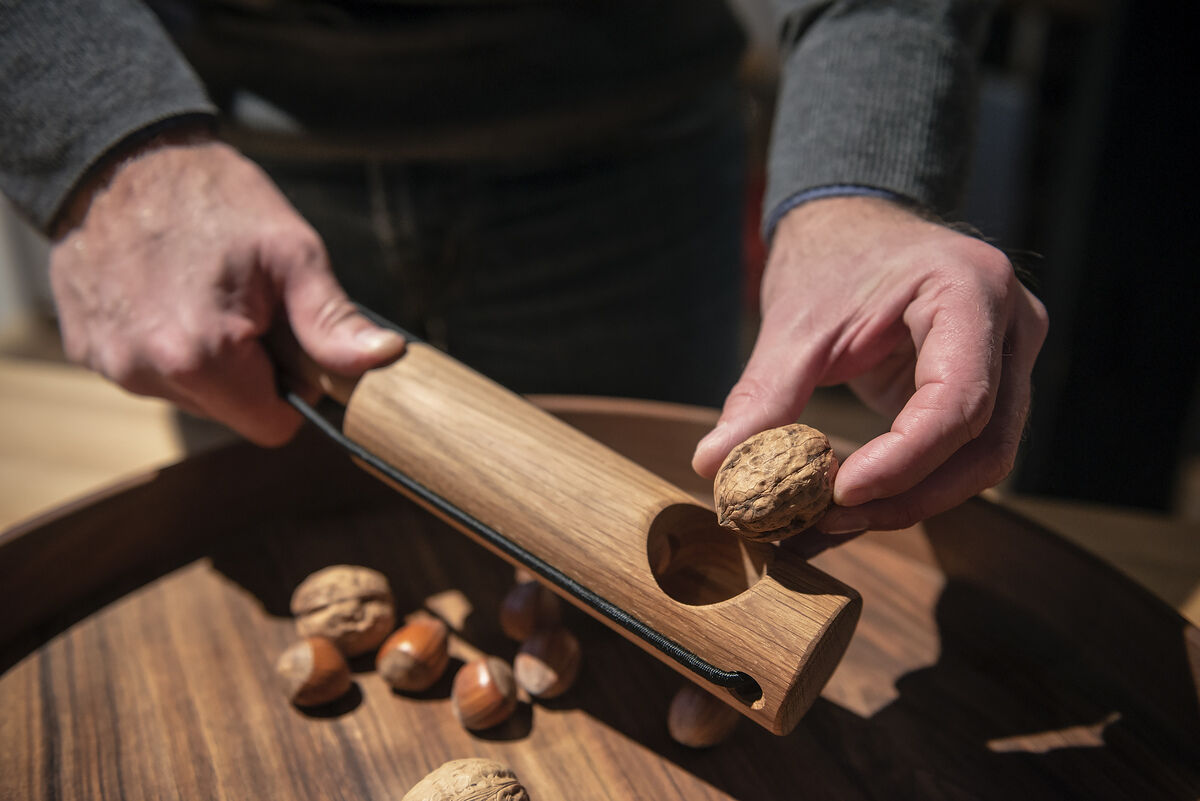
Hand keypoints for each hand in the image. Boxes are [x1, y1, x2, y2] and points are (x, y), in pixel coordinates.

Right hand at [49, 131, 405, 445]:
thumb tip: (384, 360)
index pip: (272, 427)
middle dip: (250, 370)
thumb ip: (333, 321)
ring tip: (203, 291)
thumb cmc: (213, 197)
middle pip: (230, 410)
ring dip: (207, 357)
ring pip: (189, 394)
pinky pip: (146, 370)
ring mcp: (108, 364)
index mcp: (199, 357)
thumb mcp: (291, 252)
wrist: (119, 154)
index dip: (292, 388)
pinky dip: (164, 343)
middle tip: (245, 304)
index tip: (286, 341)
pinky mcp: (83, 348)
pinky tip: (163, 292)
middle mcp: (144, 372)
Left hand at [692, 195, 1047, 532]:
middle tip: (825, 520)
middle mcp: (1011, 329)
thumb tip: (714, 465)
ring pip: (979, 463)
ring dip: (905, 503)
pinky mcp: (985, 392)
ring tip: (822, 524)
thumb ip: (763, 395)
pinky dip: (901, 489)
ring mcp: (1008, 362)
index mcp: (972, 291)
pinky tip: (841, 515)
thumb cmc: (831, 259)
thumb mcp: (795, 323)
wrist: (853, 227)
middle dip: (907, 495)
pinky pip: (955, 456)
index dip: (906, 459)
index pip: (960, 397)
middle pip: (984, 444)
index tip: (841, 493)